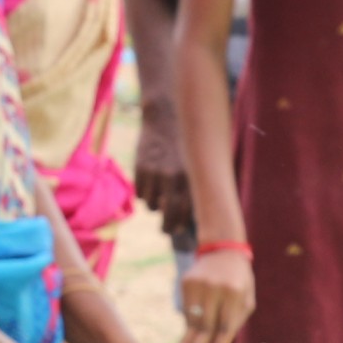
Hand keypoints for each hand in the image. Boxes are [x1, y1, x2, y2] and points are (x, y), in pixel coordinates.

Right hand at [132, 101, 195, 240]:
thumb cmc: (190, 140)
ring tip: (161, 194)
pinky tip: (152, 183)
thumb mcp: (202, 160)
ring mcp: (155, 173)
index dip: (180, 226)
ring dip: (156, 204)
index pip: (185, 214)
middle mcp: (174, 178)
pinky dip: (145, 193)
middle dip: (167, 227)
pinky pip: (140, 193)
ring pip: (152, 205)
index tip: (179, 229)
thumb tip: (198, 213)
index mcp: (193, 177)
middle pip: (166, 217)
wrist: (167, 114)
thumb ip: (200, 184)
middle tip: (167, 228)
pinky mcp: (141, 168)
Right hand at [175, 247, 255, 342]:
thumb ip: (234, 321)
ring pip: (193, 318)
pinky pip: (186, 309)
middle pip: (206, 324)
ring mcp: (199, 283)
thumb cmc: (239, 283)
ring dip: (188, 337)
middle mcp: (216, 288)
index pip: (226, 325)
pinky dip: (188, 322)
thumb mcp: (246, 300)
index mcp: (235, 293)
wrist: (223, 252)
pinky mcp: (187, 281)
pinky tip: (188, 332)